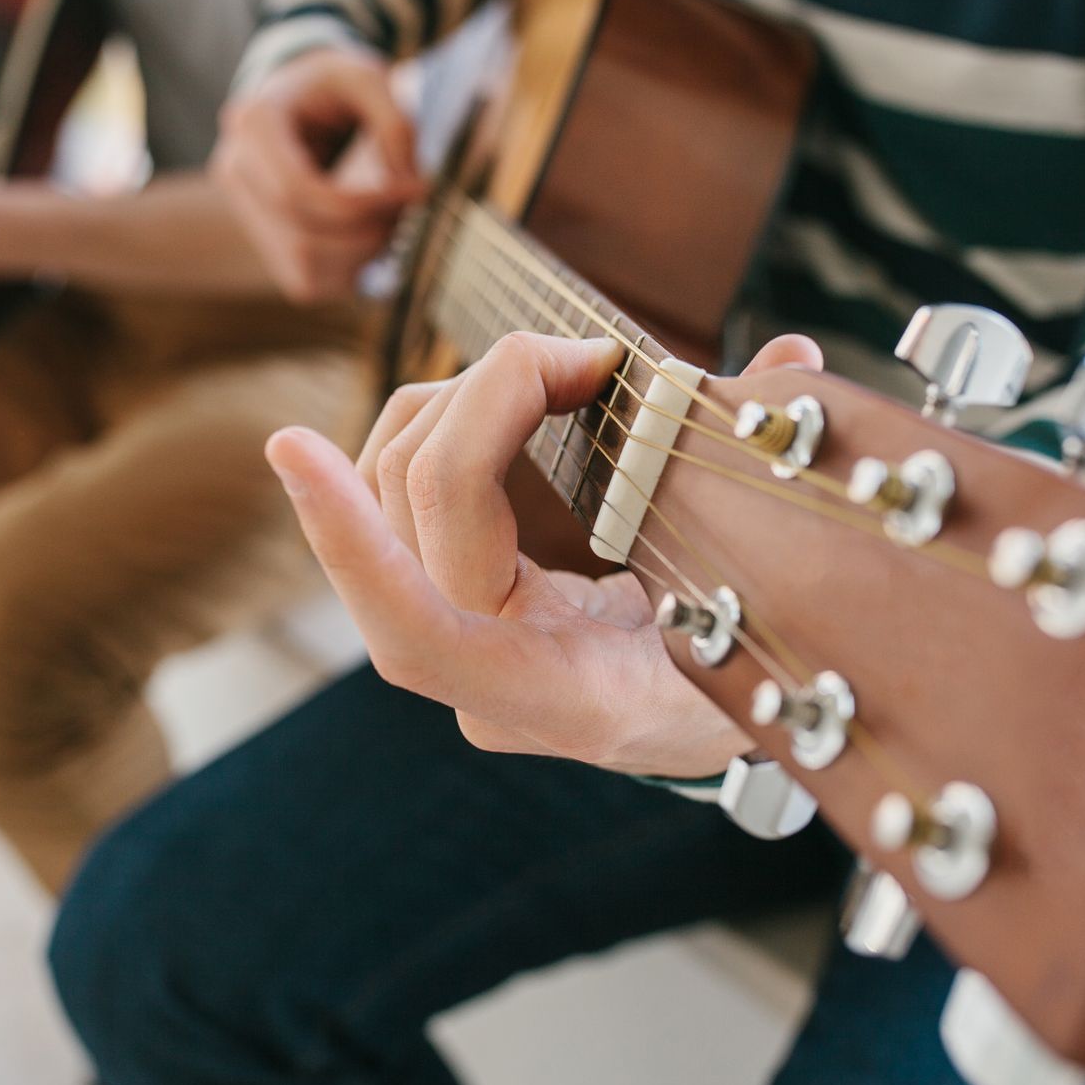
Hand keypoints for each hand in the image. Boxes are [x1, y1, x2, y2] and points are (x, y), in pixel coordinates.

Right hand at [211, 47, 425, 302]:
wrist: (300, 94)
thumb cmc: (335, 83)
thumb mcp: (370, 78)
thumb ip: (394, 124)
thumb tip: (407, 185)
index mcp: (254, 123)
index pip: (297, 190)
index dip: (363, 203)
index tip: (419, 189)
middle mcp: (236, 171)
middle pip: (301, 236)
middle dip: (368, 232)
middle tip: (411, 205)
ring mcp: (245, 211)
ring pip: (302, 267)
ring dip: (361, 255)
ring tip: (394, 219)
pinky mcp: (265, 239)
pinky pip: (305, 280)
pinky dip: (350, 269)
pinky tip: (373, 235)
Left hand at [265, 330, 824, 779]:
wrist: (724, 731)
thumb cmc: (760, 677)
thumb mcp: (780, 608)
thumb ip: (774, 490)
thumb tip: (794, 360)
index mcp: (568, 697)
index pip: (419, 629)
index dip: (348, 540)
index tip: (290, 446)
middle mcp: (489, 679)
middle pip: (417, 507)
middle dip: (484, 396)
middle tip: (585, 353)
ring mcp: (459, 640)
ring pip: (393, 488)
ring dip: (459, 400)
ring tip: (558, 366)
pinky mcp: (450, 599)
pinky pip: (404, 498)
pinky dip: (445, 424)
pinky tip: (504, 391)